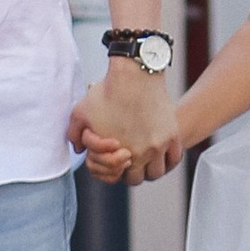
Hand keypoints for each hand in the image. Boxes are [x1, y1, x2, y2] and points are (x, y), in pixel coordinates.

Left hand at [75, 67, 182, 183]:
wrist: (134, 73)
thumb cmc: (108, 90)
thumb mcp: (80, 113)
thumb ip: (74, 135)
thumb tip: (78, 150)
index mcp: (119, 153)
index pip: (122, 178)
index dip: (120, 172)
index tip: (120, 161)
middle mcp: (142, 152)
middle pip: (141, 177)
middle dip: (135, 171)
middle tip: (132, 159)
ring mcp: (160, 144)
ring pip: (159, 171)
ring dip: (152, 167)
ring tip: (147, 156)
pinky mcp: (173, 133)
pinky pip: (175, 158)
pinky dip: (168, 159)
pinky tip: (161, 151)